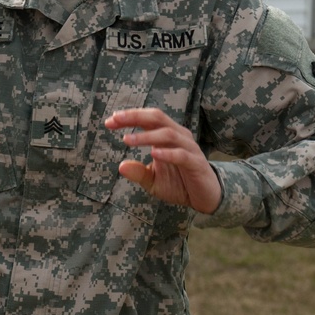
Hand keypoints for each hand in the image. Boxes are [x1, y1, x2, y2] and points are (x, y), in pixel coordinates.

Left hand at [105, 108, 221, 214]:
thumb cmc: (178, 184)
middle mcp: (178, 137)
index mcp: (165, 136)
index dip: (129, 117)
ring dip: (146, 136)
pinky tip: (153, 154)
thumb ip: (138, 173)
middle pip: (157, 117)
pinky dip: (168, 153)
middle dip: (135, 116)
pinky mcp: (197, 163)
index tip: (109, 122)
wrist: (205, 198)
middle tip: (116, 120)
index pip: (147, 119)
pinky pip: (182, 155)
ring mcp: (189, 149)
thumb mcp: (153, 180)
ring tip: (127, 140)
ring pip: (168, 133)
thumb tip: (120, 166)